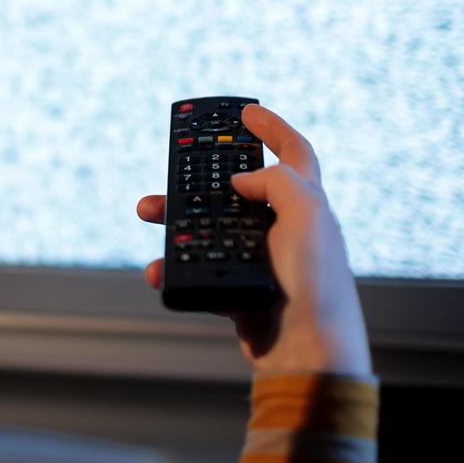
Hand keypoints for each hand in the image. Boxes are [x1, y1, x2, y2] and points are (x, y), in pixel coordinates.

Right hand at [136, 104, 371, 375]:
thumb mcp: (306, 215)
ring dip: (175, 218)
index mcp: (307, 204)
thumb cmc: (315, 283)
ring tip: (148, 212)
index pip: (294, 153)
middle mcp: (285, 227)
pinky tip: (159, 268)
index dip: (272, 128)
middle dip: (201, 173)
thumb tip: (242, 182)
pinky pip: (198, 267)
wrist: (306, 352)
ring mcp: (261, 258)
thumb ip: (276, 182)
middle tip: (174, 163)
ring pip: (209, 225)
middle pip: (238, 187)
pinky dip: (174, 266)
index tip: (245, 110)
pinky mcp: (239, 288)